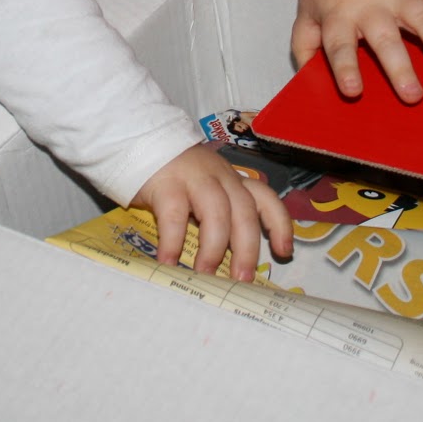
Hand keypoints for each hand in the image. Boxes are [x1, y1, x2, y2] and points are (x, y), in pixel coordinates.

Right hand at [130, 142, 293, 280]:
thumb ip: (216, 216)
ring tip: (205, 274)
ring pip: (216, 211)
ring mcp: (194, 177)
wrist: (138, 141)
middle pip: (244, 211)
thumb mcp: (204, 190)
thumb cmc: (173, 176)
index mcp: (233, 180)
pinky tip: (168, 262)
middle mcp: (220, 177)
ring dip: (214, 246)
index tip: (284, 252)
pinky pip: (174, 215)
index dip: (279, 224)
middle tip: (242, 279)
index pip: (265, 198)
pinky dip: (174, 241)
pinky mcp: (166, 183)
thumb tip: (226, 265)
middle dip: (247, 248)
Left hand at [292, 0, 422, 103]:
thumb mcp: (307, 10)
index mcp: (340, 16)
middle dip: (399, 68)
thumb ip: (305, 45)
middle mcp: (371, 5)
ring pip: (422, 17)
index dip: (345, 68)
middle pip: (385, 39)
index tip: (354, 92)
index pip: (339, 45)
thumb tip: (307, 81)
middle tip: (414, 96)